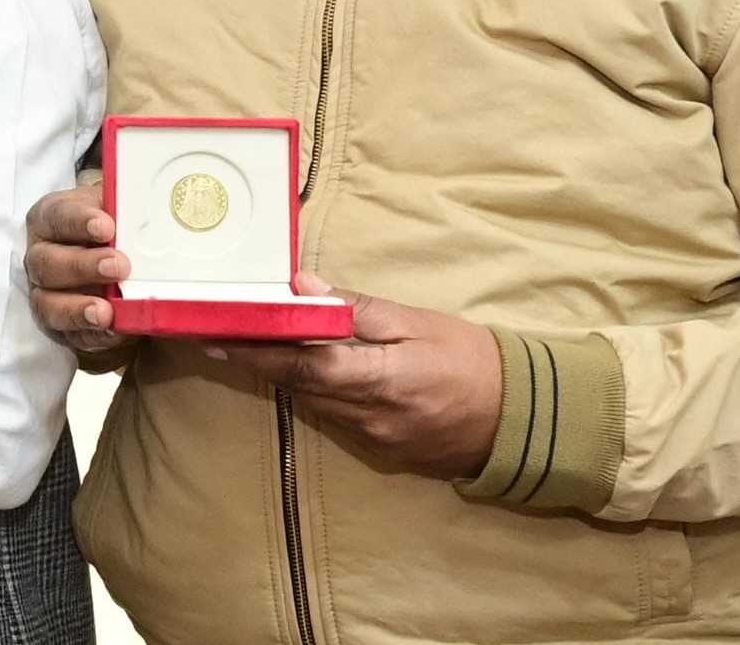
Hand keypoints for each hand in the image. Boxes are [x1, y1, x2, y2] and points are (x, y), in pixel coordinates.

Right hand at [22, 176, 129, 355]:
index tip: (106, 226)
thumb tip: (156, 202)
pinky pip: (70, 335)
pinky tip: (112, 330)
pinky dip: (92, 335)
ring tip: (105, 311)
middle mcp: (41, 256)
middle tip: (119, 266)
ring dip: (77, 308)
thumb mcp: (117, 210)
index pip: (55, 216)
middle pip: (46, 263)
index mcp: (51, 220)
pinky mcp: (61, 326)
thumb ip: (127, 207)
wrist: (115, 264)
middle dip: (82, 265)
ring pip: (47, 303)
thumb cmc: (115, 231)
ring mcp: (46, 293)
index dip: (77, 221)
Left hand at [199, 275, 502, 480]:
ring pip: (313, 405)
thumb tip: (304, 287)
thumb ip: (359, 309)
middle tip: (214, 333)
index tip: (214, 335)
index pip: (302, 367)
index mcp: (382, 380)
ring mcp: (375, 440)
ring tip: (246, 346)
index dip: (254, 352)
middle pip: (297, 388)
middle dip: (254, 361)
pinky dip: (316, 394)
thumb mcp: (421, 323)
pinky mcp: (383, 452)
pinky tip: (302, 373)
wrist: (525, 419)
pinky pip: (336, 419)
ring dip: (282, 378)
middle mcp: (371, 417)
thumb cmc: (474, 361)